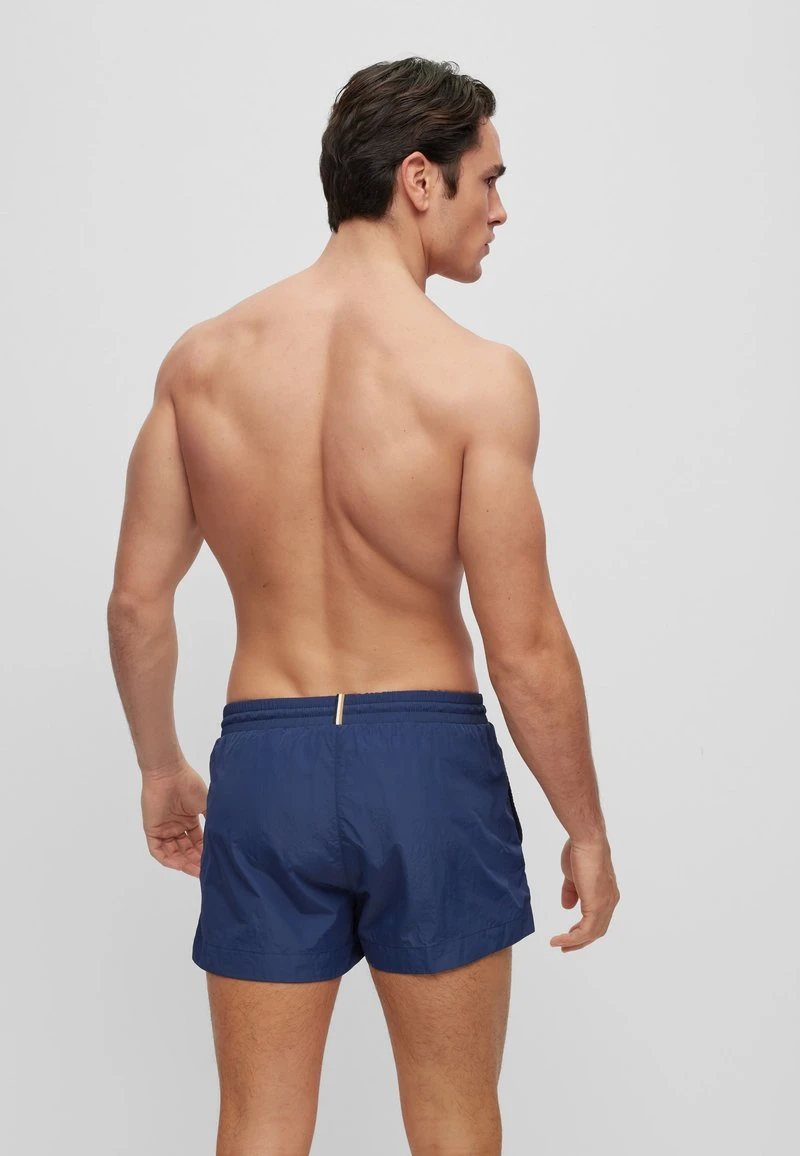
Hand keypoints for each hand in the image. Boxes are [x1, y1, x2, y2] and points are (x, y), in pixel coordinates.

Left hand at [140, 760, 207, 876]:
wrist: (169, 773)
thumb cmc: (189, 785)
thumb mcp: (206, 804)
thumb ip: (212, 820)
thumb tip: (224, 835)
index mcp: (188, 819)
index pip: (197, 842)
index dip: (204, 853)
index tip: (214, 862)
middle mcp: (176, 826)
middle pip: (185, 850)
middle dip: (195, 861)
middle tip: (206, 870)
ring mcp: (163, 829)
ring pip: (173, 852)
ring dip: (183, 863)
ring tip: (196, 870)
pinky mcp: (151, 830)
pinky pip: (158, 850)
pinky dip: (168, 859)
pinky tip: (180, 865)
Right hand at [550, 835, 619, 951]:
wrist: (587, 842)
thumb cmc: (580, 852)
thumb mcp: (573, 876)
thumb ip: (571, 892)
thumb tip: (567, 907)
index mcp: (607, 893)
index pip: (598, 918)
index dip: (584, 928)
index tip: (570, 933)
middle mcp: (610, 901)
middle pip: (597, 929)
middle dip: (581, 940)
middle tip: (565, 946)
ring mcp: (605, 905)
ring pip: (592, 933)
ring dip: (575, 942)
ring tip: (560, 945)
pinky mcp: (597, 907)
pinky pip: (585, 931)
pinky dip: (572, 938)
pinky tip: (559, 940)